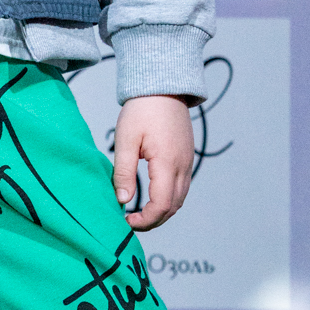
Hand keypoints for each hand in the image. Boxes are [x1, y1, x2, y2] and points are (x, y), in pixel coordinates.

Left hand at [113, 95, 195, 231]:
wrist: (162, 87)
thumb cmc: (142, 110)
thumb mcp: (126, 140)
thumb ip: (124, 172)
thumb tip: (122, 200)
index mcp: (168, 163)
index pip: (161, 205)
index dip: (146, 220)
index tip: (127, 220)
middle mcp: (183, 166)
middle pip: (173, 207)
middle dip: (153, 220)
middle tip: (131, 221)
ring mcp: (188, 162)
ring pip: (179, 199)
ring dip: (162, 211)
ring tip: (139, 212)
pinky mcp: (187, 158)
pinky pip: (181, 187)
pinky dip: (168, 199)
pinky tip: (151, 196)